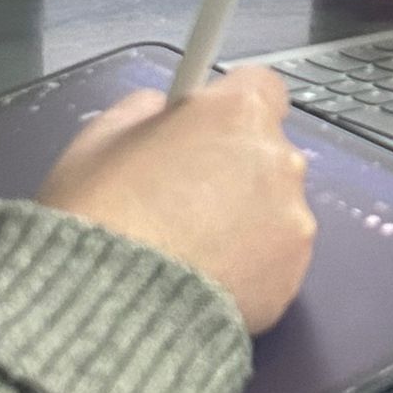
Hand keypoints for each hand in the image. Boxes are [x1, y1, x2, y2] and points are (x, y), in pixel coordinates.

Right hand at [38, 68, 315, 335]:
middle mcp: (279, 159)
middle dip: (234, 167)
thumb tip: (164, 111)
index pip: (260, 87)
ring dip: (244, 219)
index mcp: (236, 113)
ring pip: (274, 208)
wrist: (111, 306)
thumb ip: (145, 110)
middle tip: (182, 198)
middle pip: (268, 151)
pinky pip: (275, 260)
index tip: (204, 128)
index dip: (229, 108)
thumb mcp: (99, 137)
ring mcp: (293, 221)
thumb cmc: (99, 215)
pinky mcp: (293, 277)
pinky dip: (249, 266)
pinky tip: (202, 277)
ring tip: (188, 247)